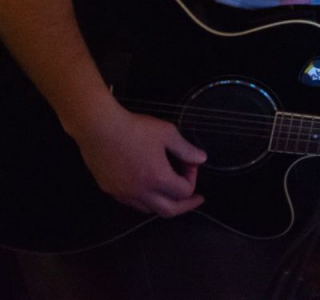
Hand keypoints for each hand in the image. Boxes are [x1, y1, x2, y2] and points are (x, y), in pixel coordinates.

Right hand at [71, 101, 206, 217]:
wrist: (99, 128)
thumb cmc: (136, 128)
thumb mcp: (167, 133)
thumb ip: (186, 149)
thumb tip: (202, 159)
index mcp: (158, 179)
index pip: (184, 192)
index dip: (193, 178)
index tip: (190, 163)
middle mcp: (141, 192)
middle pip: (169, 211)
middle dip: (186, 206)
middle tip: (195, 199)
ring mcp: (123, 193)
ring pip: (148, 209)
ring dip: (164, 203)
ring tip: (171, 194)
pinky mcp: (109, 190)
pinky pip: (131, 203)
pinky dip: (144, 200)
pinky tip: (147, 189)